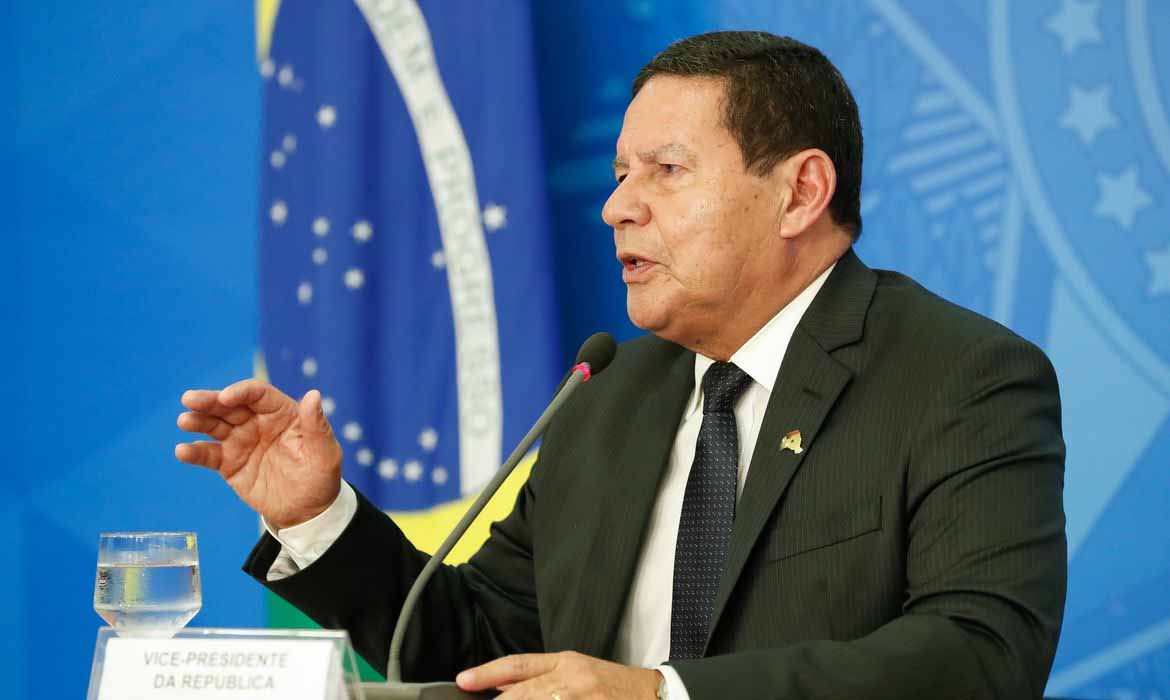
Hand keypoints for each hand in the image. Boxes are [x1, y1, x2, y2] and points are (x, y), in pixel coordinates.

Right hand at [175, 379, 342, 529]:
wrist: (306, 512)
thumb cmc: (320, 478)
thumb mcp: (325, 453)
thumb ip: (316, 425)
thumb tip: (313, 394)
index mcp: (282, 413)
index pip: (258, 394)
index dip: (240, 392)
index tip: (225, 398)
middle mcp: (257, 422)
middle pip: (229, 405)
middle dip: (209, 401)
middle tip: (189, 399)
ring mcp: (240, 441)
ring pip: (214, 425)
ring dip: (198, 421)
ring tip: (184, 421)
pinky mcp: (229, 463)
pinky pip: (208, 454)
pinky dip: (194, 452)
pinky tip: (182, 451)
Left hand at [455, 652, 661, 698]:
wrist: (654, 695)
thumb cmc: (613, 686)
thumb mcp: (576, 672)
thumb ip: (539, 678)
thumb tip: (500, 686)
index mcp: (566, 663)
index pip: (519, 665)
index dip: (488, 672)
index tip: (463, 681)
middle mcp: (572, 680)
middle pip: (523, 693)